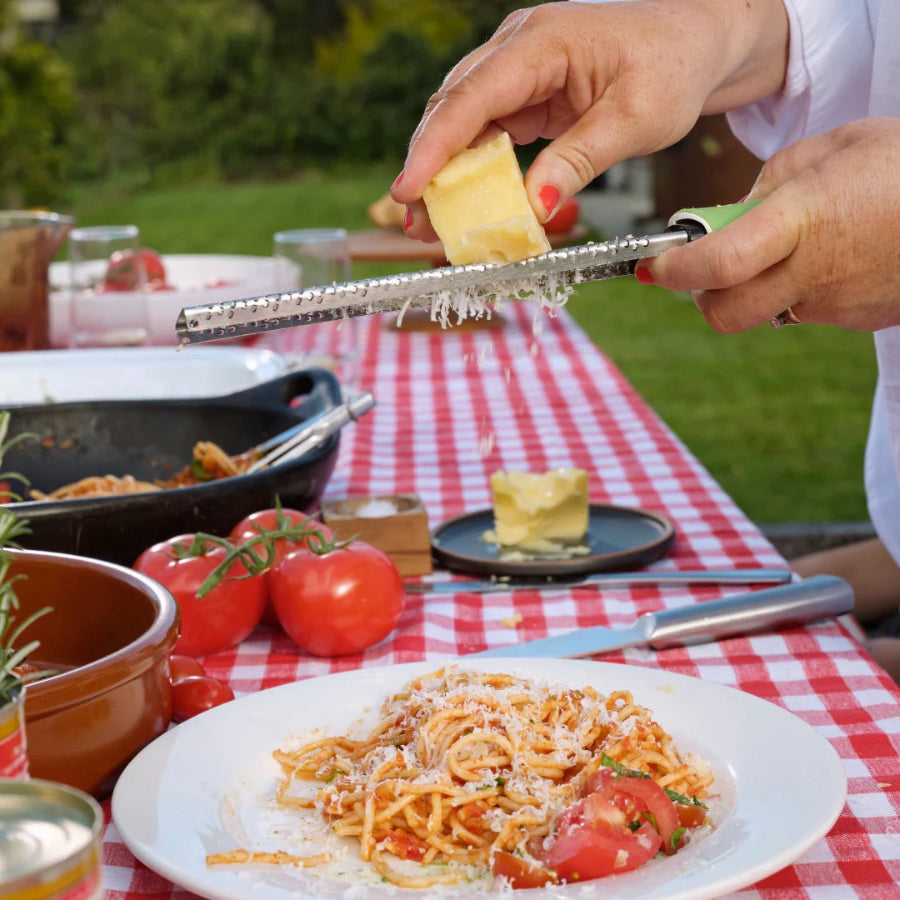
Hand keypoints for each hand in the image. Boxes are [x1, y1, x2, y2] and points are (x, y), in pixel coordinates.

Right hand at [392, 0, 786, 239]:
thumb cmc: (673, 65)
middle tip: (416, 224)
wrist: (696, 41)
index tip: (409, 190)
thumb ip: (579, 160)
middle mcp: (518, 49)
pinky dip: (472, 169)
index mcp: (543, 42)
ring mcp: (518, 71)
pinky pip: (485, 132)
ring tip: (432, 224)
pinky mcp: (524, 94)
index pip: (472, 96)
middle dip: (428, 168)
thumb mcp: (635, 120)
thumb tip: (533, 208)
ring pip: (462, 122)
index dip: (434, 147)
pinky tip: (466, 203)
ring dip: (444, 174)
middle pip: (453, 109)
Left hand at [639, 118, 899, 331]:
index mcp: (803, 220)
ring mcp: (836, 303)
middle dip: (701, 295)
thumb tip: (730, 215)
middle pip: (724, 314)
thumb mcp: (832, 148)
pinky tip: (826, 260)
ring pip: (764, 314)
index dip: (674, 271)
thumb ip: (770, 183)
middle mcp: (813, 272)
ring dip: (752, 291)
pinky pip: (804, 313)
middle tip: (704, 266)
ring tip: (784, 249)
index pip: (718, 264)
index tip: (653, 264)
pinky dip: (796, 292)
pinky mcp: (857, 320)